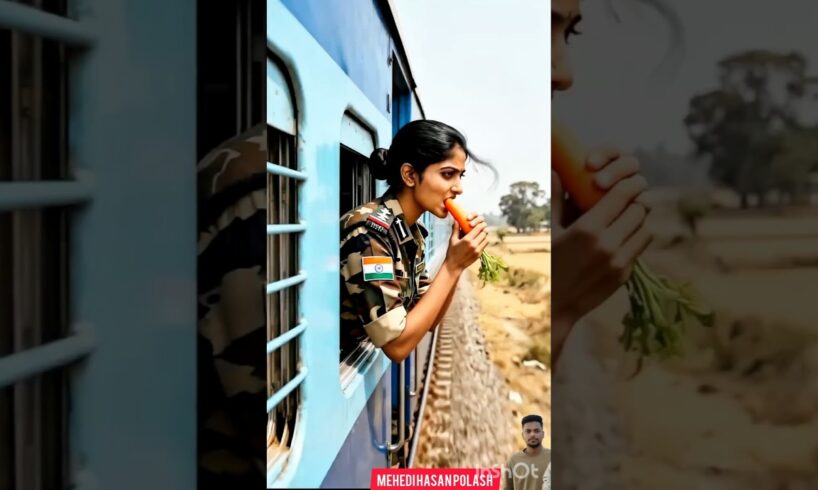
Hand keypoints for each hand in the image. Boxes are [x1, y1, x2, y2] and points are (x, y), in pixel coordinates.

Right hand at [445, 213, 488, 271]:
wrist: (454, 266)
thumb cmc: (452, 252)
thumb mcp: (452, 240)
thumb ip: (456, 230)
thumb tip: (456, 220)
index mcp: (467, 240)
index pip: (478, 228)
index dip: (480, 224)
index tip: (479, 223)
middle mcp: (474, 245)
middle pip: (484, 233)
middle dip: (483, 229)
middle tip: (480, 228)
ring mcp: (477, 251)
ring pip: (486, 239)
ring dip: (484, 236)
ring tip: (480, 234)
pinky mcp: (479, 255)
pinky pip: (484, 246)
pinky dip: (483, 242)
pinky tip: (479, 241)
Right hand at [551, 147, 652, 327]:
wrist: (554, 307)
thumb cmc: (545, 264)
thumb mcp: (548, 232)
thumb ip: (556, 199)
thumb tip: (556, 169)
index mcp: (587, 230)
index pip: (622, 195)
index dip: (627, 183)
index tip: (625, 179)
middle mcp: (608, 245)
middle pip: (639, 209)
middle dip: (634, 200)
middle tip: (625, 197)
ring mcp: (620, 262)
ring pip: (645, 228)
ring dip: (637, 219)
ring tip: (624, 217)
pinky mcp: (625, 275)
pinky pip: (640, 247)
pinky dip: (635, 237)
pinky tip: (620, 237)